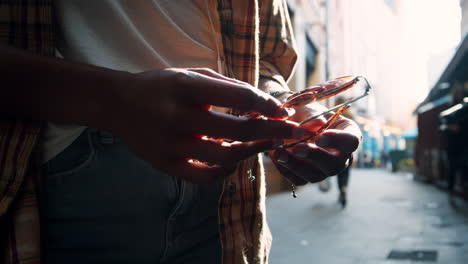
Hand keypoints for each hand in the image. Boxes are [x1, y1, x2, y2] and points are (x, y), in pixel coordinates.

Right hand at [108, 68, 304, 182]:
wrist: (118, 104)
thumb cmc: (161, 86)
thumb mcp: (191, 74)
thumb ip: (226, 87)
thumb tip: (263, 103)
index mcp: (186, 88)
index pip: (238, 98)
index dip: (267, 105)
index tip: (284, 111)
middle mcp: (178, 117)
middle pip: (237, 131)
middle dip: (271, 131)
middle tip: (292, 131)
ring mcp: (171, 145)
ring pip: (224, 157)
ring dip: (252, 151)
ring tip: (267, 144)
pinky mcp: (165, 164)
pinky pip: (203, 177)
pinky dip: (224, 171)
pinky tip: (234, 162)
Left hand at [269, 103, 360, 184]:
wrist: (287, 120)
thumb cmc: (303, 111)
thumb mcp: (307, 107)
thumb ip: (312, 115)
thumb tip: (319, 124)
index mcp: (347, 134)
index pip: (352, 142)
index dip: (338, 141)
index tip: (320, 137)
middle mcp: (340, 156)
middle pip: (335, 164)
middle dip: (315, 156)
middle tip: (297, 147)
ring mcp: (324, 169)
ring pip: (316, 175)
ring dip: (296, 164)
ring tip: (279, 152)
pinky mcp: (307, 177)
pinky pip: (299, 180)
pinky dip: (285, 169)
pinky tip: (275, 155)